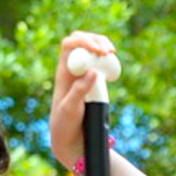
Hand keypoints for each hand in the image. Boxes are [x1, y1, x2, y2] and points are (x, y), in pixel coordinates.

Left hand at [50, 31, 115, 168]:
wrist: (68, 135)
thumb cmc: (65, 122)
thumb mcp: (71, 108)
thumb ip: (80, 90)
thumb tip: (94, 71)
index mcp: (63, 72)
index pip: (70, 44)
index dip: (85, 42)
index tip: (101, 51)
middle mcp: (70, 68)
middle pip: (79, 40)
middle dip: (95, 40)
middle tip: (110, 51)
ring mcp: (81, 72)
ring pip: (88, 48)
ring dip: (101, 45)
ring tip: (112, 54)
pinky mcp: (90, 79)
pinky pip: (96, 61)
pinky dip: (105, 58)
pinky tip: (112, 65)